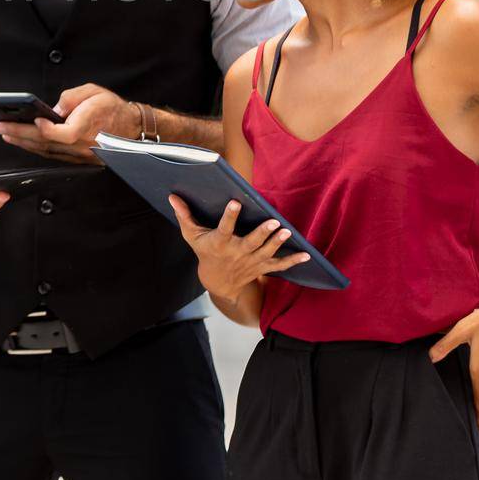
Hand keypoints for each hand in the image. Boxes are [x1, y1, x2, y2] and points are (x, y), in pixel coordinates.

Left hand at [0, 83, 133, 163]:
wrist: (129, 127)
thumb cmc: (111, 108)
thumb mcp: (93, 91)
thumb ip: (72, 98)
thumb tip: (54, 109)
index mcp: (87, 127)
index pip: (63, 133)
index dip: (46, 128)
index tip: (33, 119)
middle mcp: (82, 144)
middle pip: (47, 143)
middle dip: (21, 134)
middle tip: (2, 127)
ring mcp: (79, 154)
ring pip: (47, 151)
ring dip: (24, 143)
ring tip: (7, 134)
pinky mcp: (77, 158)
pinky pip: (52, 155)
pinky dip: (36, 149)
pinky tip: (24, 142)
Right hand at [166, 196, 309, 301]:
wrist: (218, 282)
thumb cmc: (205, 253)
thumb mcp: (191, 236)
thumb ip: (184, 216)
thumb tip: (172, 196)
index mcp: (220, 243)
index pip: (224, 229)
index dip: (229, 216)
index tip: (235, 202)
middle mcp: (236, 253)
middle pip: (251, 242)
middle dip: (262, 233)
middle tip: (273, 221)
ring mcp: (251, 261)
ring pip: (266, 252)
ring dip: (277, 242)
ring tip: (287, 230)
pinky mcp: (261, 267)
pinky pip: (279, 265)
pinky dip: (293, 261)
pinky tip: (306, 254)